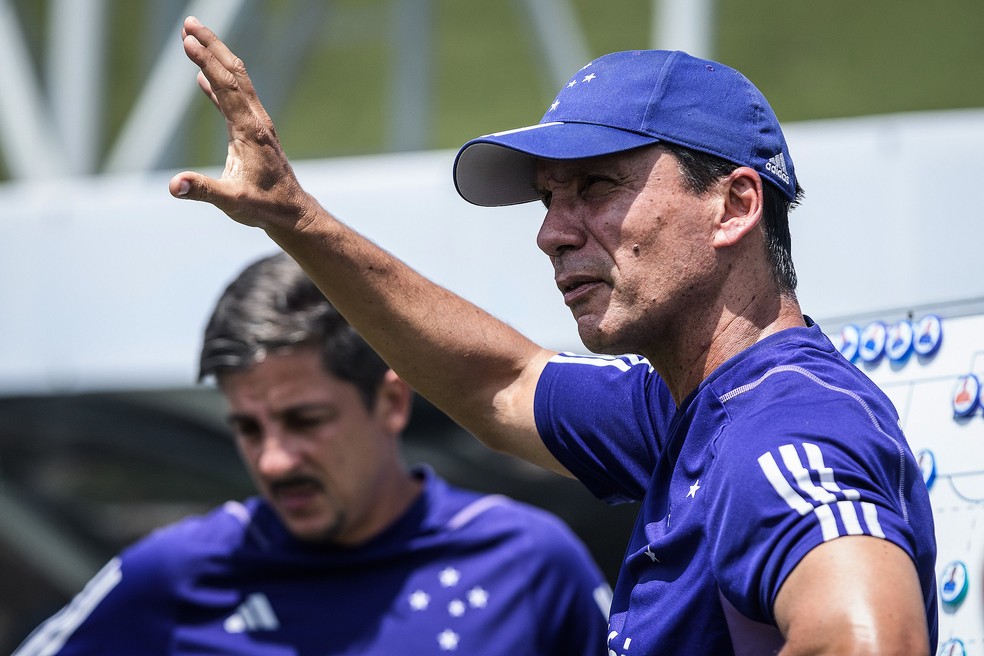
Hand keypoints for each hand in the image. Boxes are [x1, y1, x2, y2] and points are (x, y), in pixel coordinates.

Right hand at [168, 16, 315, 232]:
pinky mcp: (251, 132)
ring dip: (216, 58)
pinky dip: (216, 85)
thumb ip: (204, 191)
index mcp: (250, 131)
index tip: (187, 40)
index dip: (207, 63)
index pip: (226, 87)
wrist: (292, 212)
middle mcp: (256, 121)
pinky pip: (232, 101)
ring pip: (236, 82)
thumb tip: (175, 185)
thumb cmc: (265, 207)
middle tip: (189, 23)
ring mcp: (255, 124)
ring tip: (193, 38)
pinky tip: (201, 78)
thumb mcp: (233, 203)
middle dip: (212, 46)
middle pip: (234, 74)